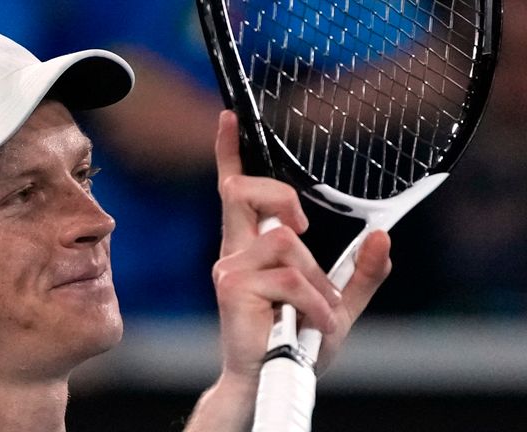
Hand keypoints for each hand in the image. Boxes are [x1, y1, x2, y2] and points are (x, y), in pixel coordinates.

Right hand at [212, 109, 391, 378]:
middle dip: (280, 195)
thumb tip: (381, 236)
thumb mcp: (337, 304)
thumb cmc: (295, 343)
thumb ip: (359, 273)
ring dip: (315, 281)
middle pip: (245, 191)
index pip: (235, 191)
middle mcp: (235, 252)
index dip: (229, 153)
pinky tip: (311, 325)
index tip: (230, 117)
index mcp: (252, 248)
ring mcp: (230, 268)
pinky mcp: (232, 287)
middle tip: (307, 228)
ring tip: (315, 312)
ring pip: (284, 240)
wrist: (270, 380)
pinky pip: (290, 277)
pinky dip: (315, 303)